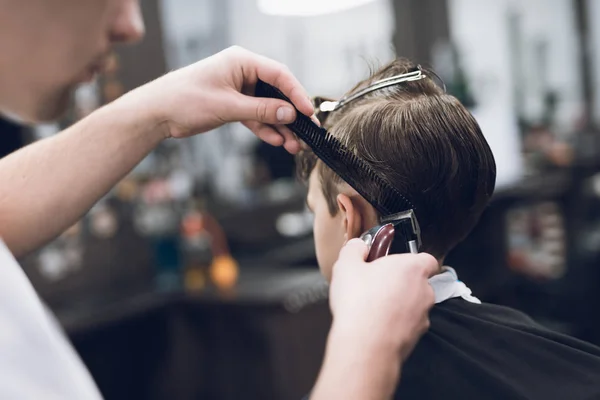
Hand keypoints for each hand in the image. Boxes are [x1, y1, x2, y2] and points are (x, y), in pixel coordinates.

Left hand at [124, 46, 314, 153]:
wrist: (157, 112)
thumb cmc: (186, 99)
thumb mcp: (228, 106)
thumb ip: (261, 110)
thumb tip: (290, 113)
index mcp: (242, 61)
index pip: (279, 75)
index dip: (296, 94)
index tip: (308, 113)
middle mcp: (243, 72)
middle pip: (277, 93)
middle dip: (291, 116)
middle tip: (308, 134)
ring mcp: (239, 89)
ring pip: (267, 108)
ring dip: (280, 127)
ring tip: (294, 146)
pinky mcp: (232, 104)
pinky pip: (255, 117)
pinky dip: (265, 129)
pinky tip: (277, 141)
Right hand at [328, 239, 437, 359]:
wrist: (366, 345)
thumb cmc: (359, 303)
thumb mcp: (346, 265)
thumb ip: (354, 249)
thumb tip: (358, 246)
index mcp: (412, 268)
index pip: (427, 259)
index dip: (411, 260)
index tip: (394, 262)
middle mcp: (424, 290)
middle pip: (418, 282)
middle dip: (400, 283)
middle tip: (376, 284)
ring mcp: (422, 315)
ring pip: (413, 304)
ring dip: (398, 304)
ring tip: (372, 307)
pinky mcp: (416, 336)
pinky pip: (407, 324)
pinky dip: (395, 323)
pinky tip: (375, 324)